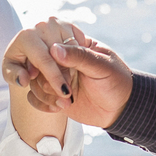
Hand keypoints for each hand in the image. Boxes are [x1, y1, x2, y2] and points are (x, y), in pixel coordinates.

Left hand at [3, 17, 82, 111]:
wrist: (27, 45)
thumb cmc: (18, 60)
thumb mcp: (11, 69)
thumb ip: (14, 76)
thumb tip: (23, 80)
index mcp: (26, 35)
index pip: (44, 60)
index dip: (55, 78)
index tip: (64, 93)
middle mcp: (42, 25)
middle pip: (61, 54)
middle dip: (66, 75)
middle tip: (68, 92)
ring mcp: (57, 22)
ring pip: (73, 48)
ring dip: (74, 66)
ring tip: (69, 81)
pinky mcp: (68, 23)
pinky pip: (79, 42)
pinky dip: (78, 55)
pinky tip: (72, 67)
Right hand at [3, 20, 132, 127]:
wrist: (121, 109)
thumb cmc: (117, 82)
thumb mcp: (102, 67)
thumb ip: (80, 57)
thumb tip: (54, 49)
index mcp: (74, 45)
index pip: (51, 45)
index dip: (50, 61)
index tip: (60, 75)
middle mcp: (61, 60)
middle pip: (37, 64)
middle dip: (48, 81)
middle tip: (67, 93)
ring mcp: (55, 77)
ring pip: (34, 81)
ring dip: (46, 94)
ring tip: (66, 102)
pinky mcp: (52, 94)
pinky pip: (34, 96)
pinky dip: (42, 104)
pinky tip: (58, 108)